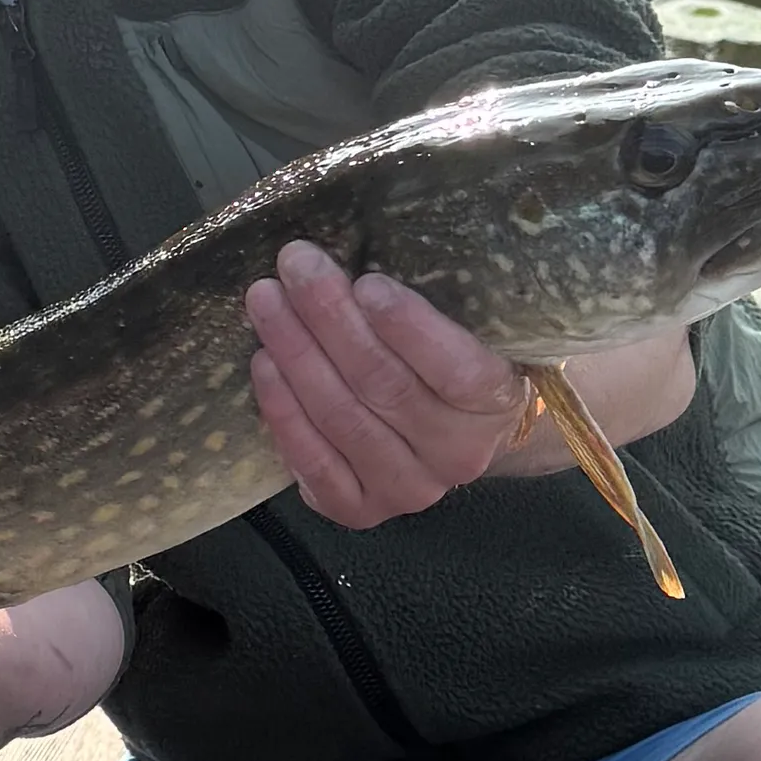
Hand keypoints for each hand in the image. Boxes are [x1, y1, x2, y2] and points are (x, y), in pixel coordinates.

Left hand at [242, 247, 530, 532]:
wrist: (458, 431)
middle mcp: (457, 455)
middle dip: (331, 319)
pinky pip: (314, 464)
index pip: (457, 370)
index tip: (366, 282)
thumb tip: (354, 251)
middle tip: (295, 267)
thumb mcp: (468, 325)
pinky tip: (264, 366)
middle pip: (384, 385)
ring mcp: (408, 488)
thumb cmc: (455, 358)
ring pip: (342, 419)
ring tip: (266, 303)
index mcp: (496, 403)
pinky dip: (284, 413)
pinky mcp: (360, 509)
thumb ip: (430, 300)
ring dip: (296, 355)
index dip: (409, 327)